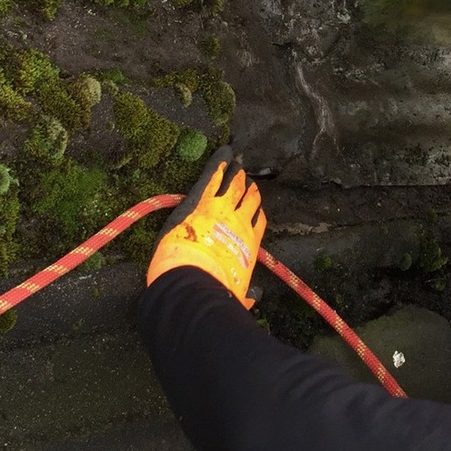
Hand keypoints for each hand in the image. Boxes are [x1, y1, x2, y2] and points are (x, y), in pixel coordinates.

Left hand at [146, 146, 265, 307]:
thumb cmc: (215, 290)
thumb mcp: (234, 294)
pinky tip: (224, 153)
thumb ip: (244, 294)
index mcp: (248, 244)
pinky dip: (218, 164)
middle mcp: (239, 222)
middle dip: (248, 189)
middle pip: (247, 200)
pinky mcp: (200, 199)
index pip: (257, 221)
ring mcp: (220, 207)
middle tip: (248, 180)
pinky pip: (212, 177)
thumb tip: (254, 298)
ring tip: (237, 164)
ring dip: (235, 175)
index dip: (256, 212)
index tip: (256, 206)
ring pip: (232, 185)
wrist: (194, 278)